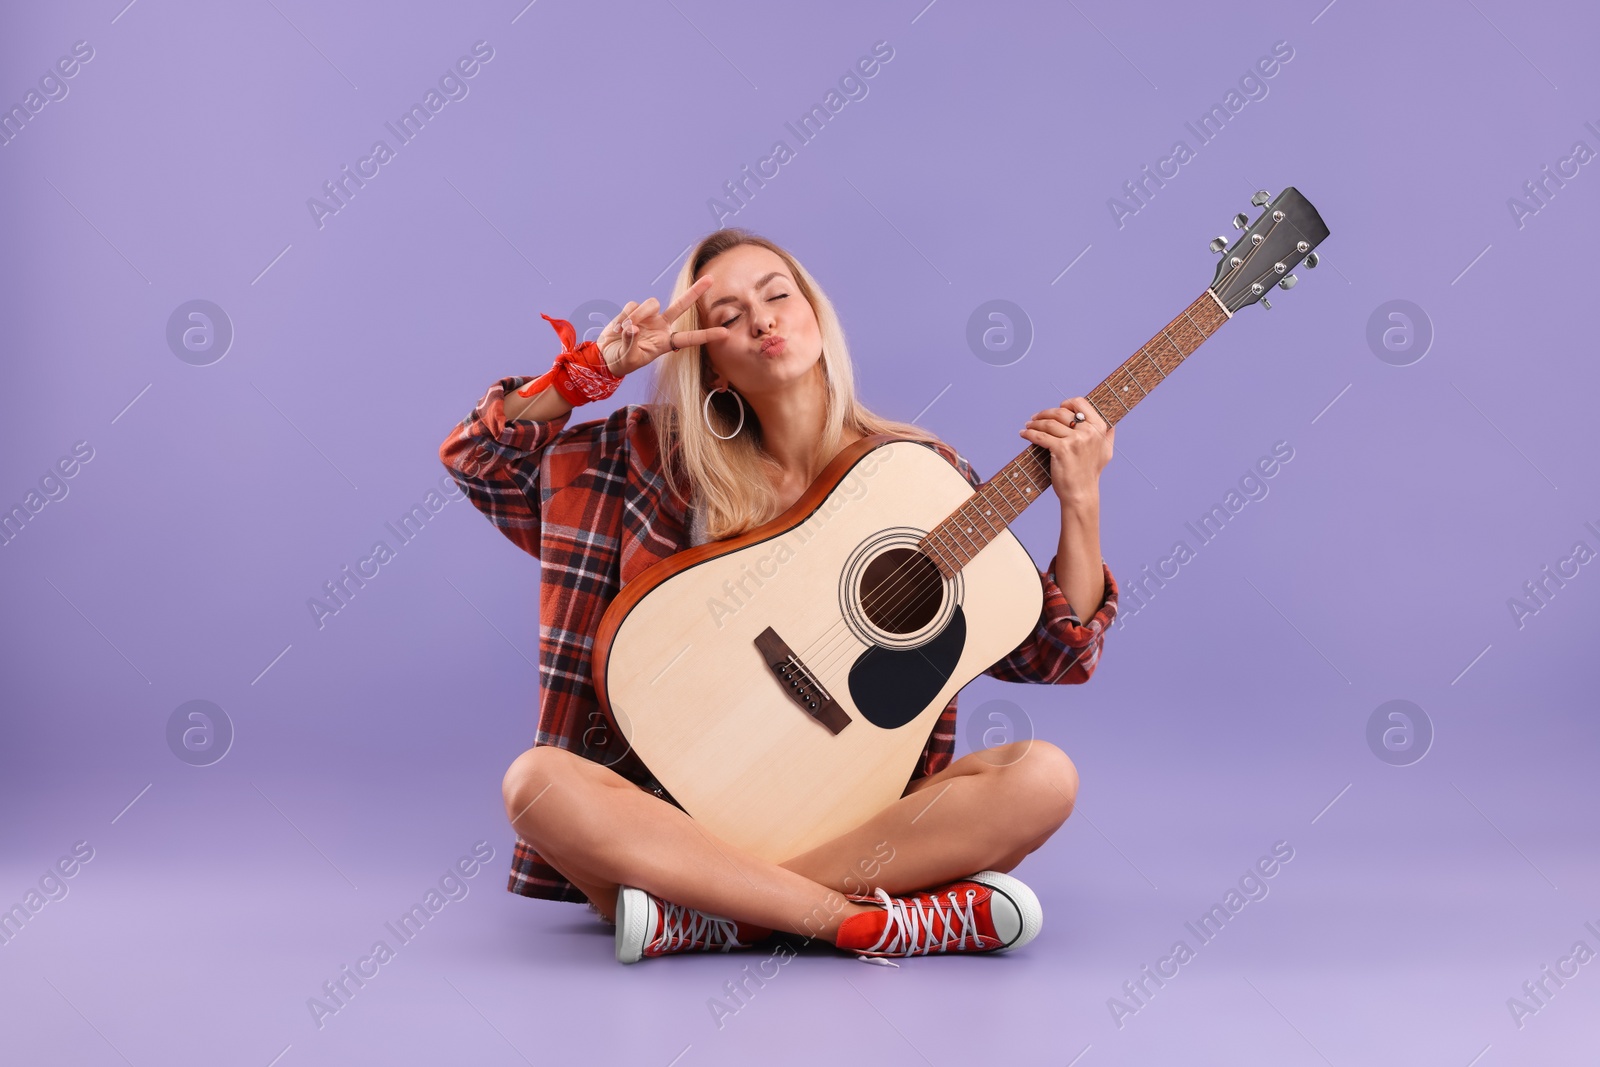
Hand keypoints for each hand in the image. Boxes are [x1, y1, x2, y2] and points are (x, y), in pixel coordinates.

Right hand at [596, 275, 729, 375]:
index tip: (726, 333)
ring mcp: (649, 317)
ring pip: (652, 303)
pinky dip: (624, 315)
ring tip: (625, 329)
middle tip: (711, 278)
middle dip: (695, 291)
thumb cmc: (621, 361)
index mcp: (666, 343)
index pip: (690, 338)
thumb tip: (632, 328)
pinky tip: (619, 327)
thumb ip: (631, 343)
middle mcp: (661, 327)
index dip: (707, 336)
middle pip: (682, 306)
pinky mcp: (634, 310)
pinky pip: (633, 304)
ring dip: (638, 314)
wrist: (606, 355)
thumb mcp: (628, 359)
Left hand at [1019, 397, 1112, 507]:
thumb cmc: (1090, 473)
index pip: (1080, 403)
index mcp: (1099, 428)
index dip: (1066, 403)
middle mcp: (1089, 431)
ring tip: (1028, 425)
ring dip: (1035, 423)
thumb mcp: (1106, 451)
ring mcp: (1076, 440)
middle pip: (1061, 412)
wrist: (1081, 493)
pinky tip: (1024, 433)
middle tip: (1035, 418)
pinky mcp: (1062, 449)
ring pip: (1049, 423)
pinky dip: (1029, 433)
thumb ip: (1108, 434)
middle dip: (1045, 413)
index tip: (1056, 408)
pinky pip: (1041, 436)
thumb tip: (1110, 421)